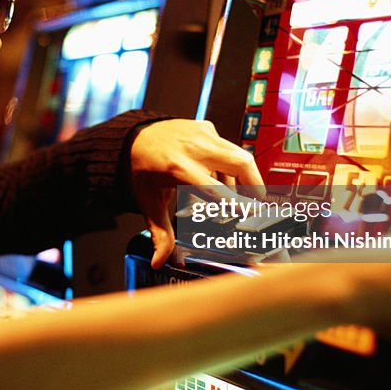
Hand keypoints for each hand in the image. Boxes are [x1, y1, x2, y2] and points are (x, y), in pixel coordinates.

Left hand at [129, 119, 263, 268]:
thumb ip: (160, 233)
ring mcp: (202, 134)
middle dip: (255, 185)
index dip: (236, 201)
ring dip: (245, 176)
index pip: (214, 187)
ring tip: (239, 195)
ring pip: (239, 154)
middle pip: (239, 163)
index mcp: (177, 168)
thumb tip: (160, 262)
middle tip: (257, 205)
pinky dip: (231, 165)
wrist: (133, 137)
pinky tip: (221, 178)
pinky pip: (228, 148)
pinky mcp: (207, 127)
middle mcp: (193, 148)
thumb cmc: (142, 170)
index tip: (252, 213)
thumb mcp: (149, 201)